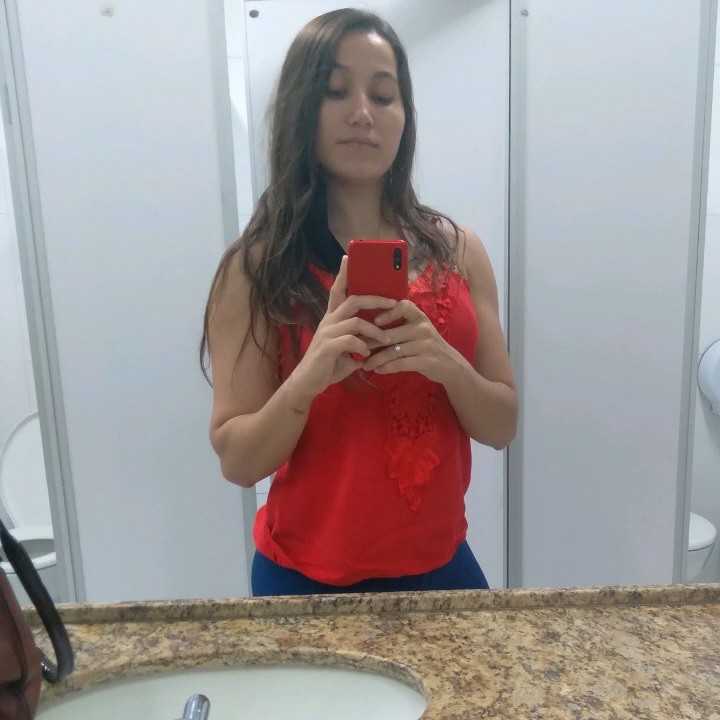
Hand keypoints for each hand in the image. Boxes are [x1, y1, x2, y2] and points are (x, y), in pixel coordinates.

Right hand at [291, 257, 396, 396]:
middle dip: (375, 299)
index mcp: (332, 319)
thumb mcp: (347, 351)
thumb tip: (379, 339)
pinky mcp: (327, 348)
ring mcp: (327, 334)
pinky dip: (362, 347)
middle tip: (393, 302)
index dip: (343, 274)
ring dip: (374, 330)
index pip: (336, 291)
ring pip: (355, 321)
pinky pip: (349, 340)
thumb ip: (360, 341)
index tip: (348, 257)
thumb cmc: (327, 366)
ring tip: (386, 339)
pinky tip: (366, 355)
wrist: (307, 384)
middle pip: (352, 300)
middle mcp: (328, 322)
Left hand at [361, 299, 464, 383]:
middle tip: (357, 349)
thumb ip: (400, 325)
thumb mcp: (418, 330)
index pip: (403, 306)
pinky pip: (401, 363)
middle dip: (371, 342)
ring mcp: (426, 344)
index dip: (387, 312)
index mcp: (420, 317)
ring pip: (393, 351)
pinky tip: (377, 370)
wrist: (451, 365)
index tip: (374, 322)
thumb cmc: (427, 346)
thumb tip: (368, 324)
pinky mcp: (426, 360)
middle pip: (391, 333)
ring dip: (376, 359)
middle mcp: (423, 328)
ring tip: (364, 364)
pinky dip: (386, 368)